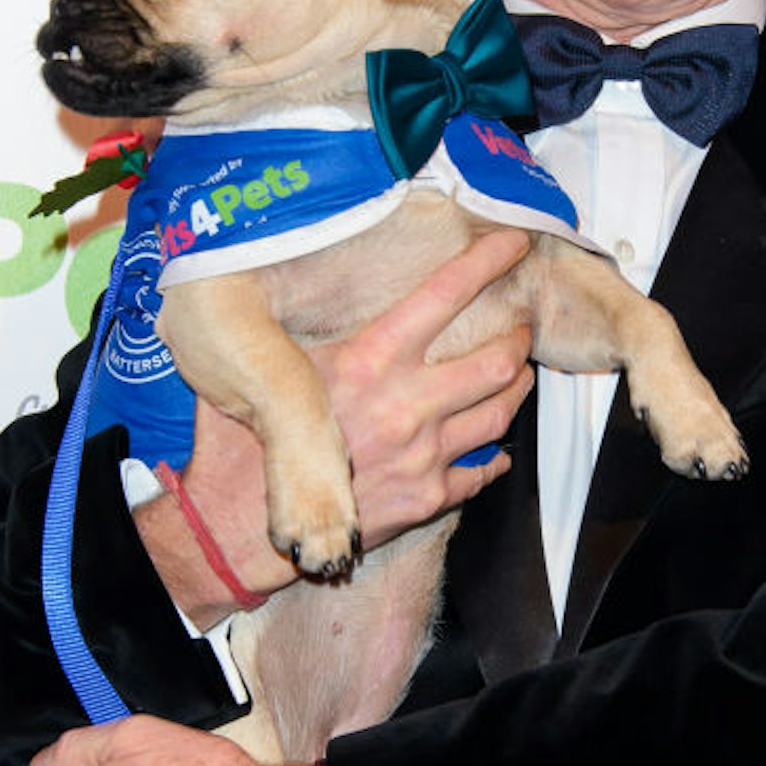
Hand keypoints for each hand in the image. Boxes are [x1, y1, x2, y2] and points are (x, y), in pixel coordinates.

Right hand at [137, 228, 534, 623]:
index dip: (487, 263)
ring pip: (499, 414)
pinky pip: (480, 473)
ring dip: (516, 391)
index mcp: (369, 361)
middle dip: (517, 342)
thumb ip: (309, 334)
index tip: (514, 244)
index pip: (443, 296)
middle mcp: (405, 403)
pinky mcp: (425, 498)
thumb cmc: (251, 441)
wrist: (244, 522)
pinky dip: (493, 460)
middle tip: (522, 332)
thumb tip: (301, 287)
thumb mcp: (280, 371)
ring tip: (519, 378)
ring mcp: (421, 453)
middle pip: (494, 361)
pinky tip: (495, 453)